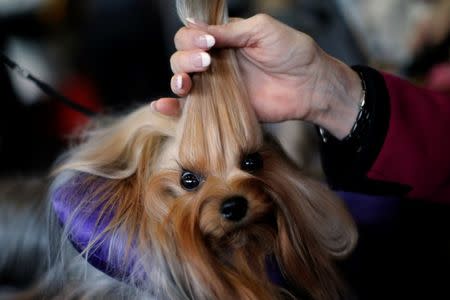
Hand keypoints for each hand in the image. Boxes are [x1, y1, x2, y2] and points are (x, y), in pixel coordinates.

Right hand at [155, 14, 362, 138]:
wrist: (310, 86)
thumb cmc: (292, 52)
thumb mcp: (262, 30)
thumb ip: (230, 31)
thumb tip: (199, 31)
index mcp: (224, 39)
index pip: (192, 36)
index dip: (191, 38)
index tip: (207, 43)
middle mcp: (216, 62)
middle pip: (181, 58)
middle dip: (185, 59)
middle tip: (206, 62)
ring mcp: (217, 87)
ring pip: (183, 81)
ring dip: (177, 79)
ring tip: (186, 83)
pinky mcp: (221, 109)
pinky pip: (192, 110)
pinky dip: (173, 109)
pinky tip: (163, 105)